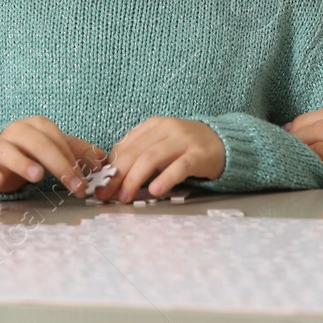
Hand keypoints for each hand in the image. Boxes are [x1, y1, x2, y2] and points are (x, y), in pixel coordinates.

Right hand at [0, 117, 104, 196]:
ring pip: (9, 151)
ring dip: (23, 163)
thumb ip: (78, 153)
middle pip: (38, 145)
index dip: (73, 161)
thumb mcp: (56, 149)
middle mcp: (17, 132)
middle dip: (59, 166)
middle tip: (75, 187)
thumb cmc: (32, 152)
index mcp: (37, 126)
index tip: (85, 184)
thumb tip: (103, 160)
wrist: (0, 155)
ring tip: (37, 175)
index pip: (57, 140)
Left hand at [99, 117, 223, 202]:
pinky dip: (165, 178)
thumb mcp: (160, 144)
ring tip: (125, 196)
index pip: (125, 146)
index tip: (100, 184)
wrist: (222, 142)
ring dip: (135, 179)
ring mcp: (183, 140)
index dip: (110, 166)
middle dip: (117, 175)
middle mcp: (166, 129)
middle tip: (107, 194)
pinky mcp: (199, 154)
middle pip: (135, 152)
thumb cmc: (186, 147)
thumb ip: (140, 153)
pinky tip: (155, 190)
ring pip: (152, 158)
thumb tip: (113, 174)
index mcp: (153, 126)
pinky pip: (180, 166)